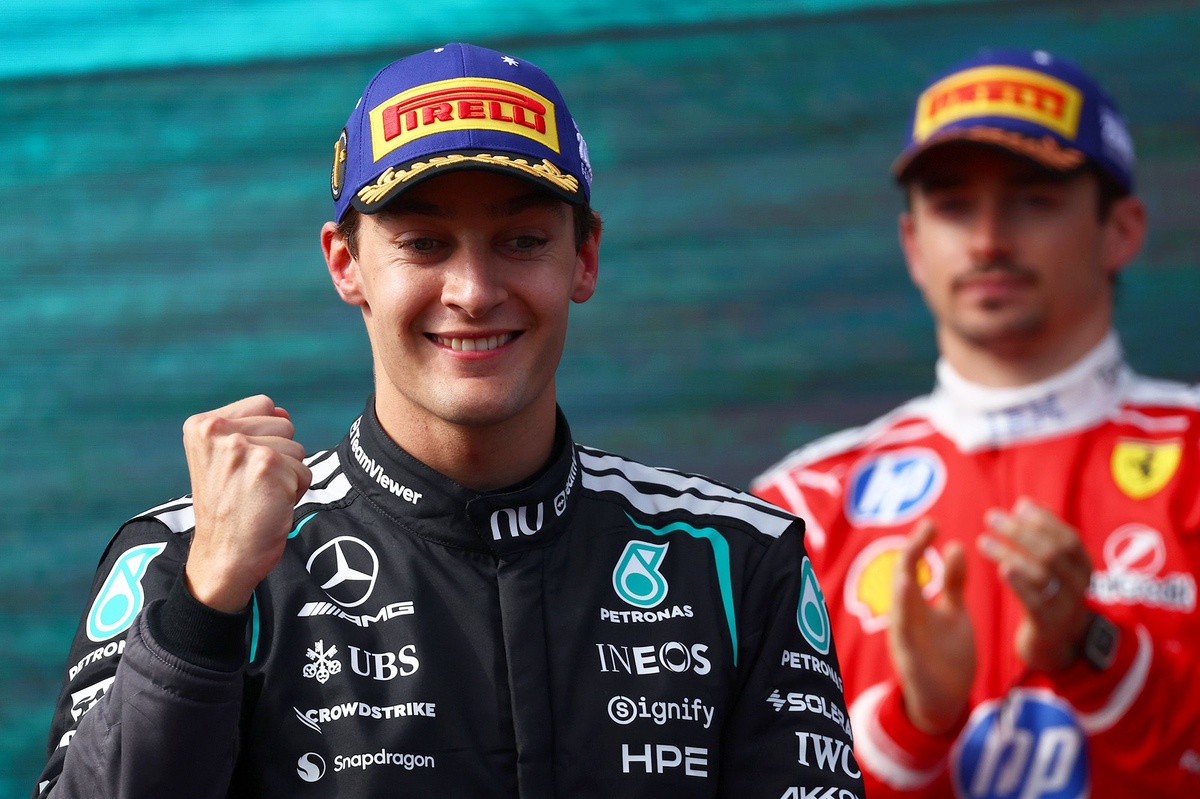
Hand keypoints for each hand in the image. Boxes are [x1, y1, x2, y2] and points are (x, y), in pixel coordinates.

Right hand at [182, 395, 311, 611]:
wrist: (223, 557)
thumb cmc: (228, 510)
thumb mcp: (224, 460)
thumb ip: (251, 429)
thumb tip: (283, 412)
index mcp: (201, 424)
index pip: (263, 404)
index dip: (265, 437)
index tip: (242, 468)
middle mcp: (216, 431)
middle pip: (284, 424)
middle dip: (279, 455)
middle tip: (251, 485)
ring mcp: (241, 447)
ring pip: (297, 448)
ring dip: (288, 475)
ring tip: (259, 495)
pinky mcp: (267, 465)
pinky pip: (305, 472)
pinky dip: (295, 491)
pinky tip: (269, 506)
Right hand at [888, 518, 975, 735]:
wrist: (947, 700)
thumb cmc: (947, 654)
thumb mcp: (953, 612)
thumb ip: (953, 583)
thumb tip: (956, 546)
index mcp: (915, 604)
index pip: (912, 566)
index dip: (919, 543)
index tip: (931, 523)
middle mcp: (905, 617)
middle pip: (902, 579)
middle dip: (911, 554)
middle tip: (926, 528)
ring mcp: (905, 640)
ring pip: (898, 610)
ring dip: (902, 591)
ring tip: (907, 566)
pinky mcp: (910, 663)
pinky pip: (905, 641)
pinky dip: (904, 625)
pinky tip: (910, 611)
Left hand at [978, 497, 1092, 671]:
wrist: (1054, 645)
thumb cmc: (1049, 596)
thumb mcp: (1054, 567)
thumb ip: (1043, 538)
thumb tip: (1025, 504)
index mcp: (1083, 567)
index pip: (1068, 538)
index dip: (1044, 520)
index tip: (1018, 506)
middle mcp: (1079, 585)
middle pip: (1052, 552)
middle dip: (1020, 531)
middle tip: (991, 517)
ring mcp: (1065, 606)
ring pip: (1041, 573)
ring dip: (1010, 552)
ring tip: (983, 541)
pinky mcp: (1048, 625)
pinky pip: (1035, 601)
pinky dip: (1018, 583)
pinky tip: (1001, 568)